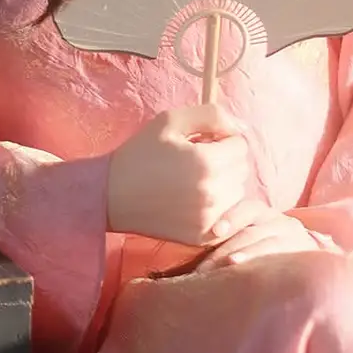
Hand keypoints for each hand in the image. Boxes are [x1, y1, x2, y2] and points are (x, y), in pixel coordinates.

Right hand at [106, 102, 262, 245]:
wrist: (111, 195)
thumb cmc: (140, 154)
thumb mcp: (171, 120)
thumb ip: (211, 115)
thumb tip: (241, 125)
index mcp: (207, 163)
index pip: (240, 145)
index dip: (222, 139)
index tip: (201, 142)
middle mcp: (213, 193)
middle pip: (241, 169)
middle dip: (224, 160)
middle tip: (195, 160)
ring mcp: (209, 219)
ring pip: (237, 193)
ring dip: (223, 183)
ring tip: (193, 180)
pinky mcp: (203, 237)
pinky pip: (227, 216)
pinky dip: (218, 207)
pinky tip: (193, 200)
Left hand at [195, 199, 323, 271]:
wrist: (309, 251)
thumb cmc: (264, 241)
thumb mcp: (252, 229)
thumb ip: (229, 234)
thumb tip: (191, 246)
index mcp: (261, 212)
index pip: (247, 209)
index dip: (231, 218)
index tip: (216, 231)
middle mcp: (279, 222)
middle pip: (251, 233)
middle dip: (225, 252)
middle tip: (203, 271)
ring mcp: (292, 240)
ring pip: (267, 247)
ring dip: (246, 259)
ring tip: (229, 269)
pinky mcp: (302, 258)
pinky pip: (283, 264)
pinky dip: (266, 271)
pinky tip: (253, 281)